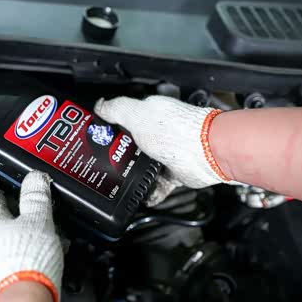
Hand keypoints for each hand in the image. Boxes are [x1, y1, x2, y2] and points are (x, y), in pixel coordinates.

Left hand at [0, 170, 62, 301]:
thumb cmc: (27, 262)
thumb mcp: (39, 221)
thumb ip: (36, 198)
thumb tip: (35, 177)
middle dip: (7, 214)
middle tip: (21, 207)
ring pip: (2, 242)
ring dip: (18, 238)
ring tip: (40, 237)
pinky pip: (8, 262)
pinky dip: (21, 258)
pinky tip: (36, 261)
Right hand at [94, 96, 234, 205]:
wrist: (206, 154)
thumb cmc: (178, 131)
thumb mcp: (137, 114)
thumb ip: (116, 109)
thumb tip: (100, 105)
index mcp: (150, 113)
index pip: (124, 116)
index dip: (108, 125)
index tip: (95, 135)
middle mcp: (158, 132)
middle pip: (131, 143)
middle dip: (117, 152)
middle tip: (102, 159)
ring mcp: (166, 153)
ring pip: (142, 164)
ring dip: (131, 173)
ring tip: (116, 178)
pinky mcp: (173, 172)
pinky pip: (156, 184)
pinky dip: (148, 191)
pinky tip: (139, 195)